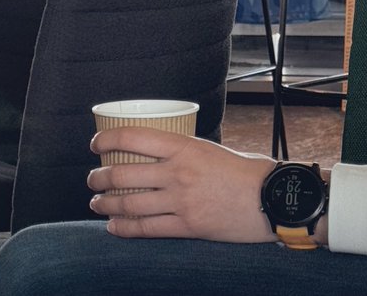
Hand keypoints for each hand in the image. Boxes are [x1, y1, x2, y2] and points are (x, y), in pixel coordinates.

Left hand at [88, 129, 275, 242]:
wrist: (273, 198)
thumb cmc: (244, 170)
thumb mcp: (208, 149)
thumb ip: (181, 151)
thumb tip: (156, 153)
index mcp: (182, 146)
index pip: (132, 137)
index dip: (106, 140)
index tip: (95, 144)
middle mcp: (177, 172)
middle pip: (124, 173)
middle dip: (100, 178)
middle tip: (92, 180)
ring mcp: (182, 200)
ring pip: (131, 203)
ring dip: (107, 204)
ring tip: (96, 203)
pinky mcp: (190, 226)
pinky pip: (149, 228)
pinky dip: (126, 228)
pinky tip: (114, 227)